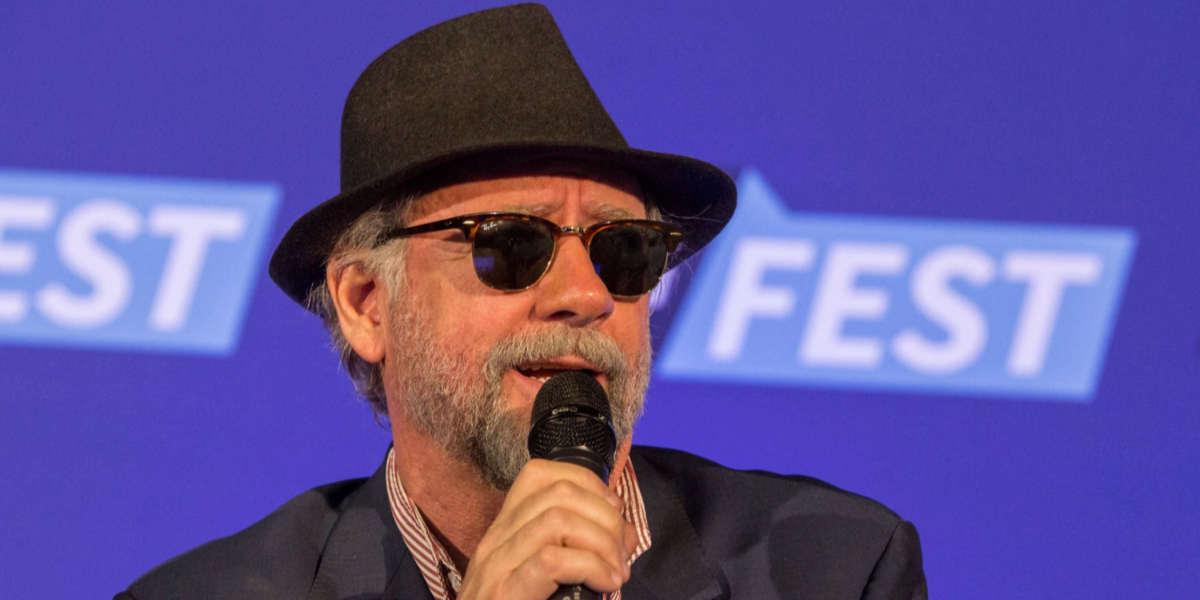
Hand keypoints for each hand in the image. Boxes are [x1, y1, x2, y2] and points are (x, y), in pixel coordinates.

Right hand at [457, 459, 638, 599]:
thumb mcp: (544, 579)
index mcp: (505, 533)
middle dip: (604, 516)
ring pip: (558, 519)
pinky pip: (553, 560)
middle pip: (558, 493)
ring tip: (616, 572)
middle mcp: (496, 541)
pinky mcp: (505, 594)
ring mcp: (496, 567)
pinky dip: (591, 566)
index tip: (612, 514)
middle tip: (620, 553)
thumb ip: (578, 551)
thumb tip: (623, 534)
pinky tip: (604, 583)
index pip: (540, 474)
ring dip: (602, 542)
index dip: (587, 483)